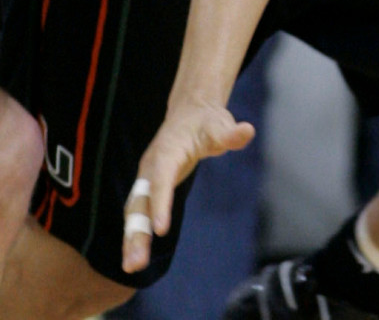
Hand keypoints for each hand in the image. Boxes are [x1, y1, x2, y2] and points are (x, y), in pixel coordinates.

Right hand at [122, 95, 254, 273]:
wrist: (190, 112)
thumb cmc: (207, 121)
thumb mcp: (221, 126)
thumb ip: (231, 134)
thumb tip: (246, 131)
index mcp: (167, 151)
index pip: (161, 180)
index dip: (160, 204)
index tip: (160, 230)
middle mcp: (151, 166)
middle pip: (141, 201)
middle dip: (137, 232)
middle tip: (135, 263)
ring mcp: (146, 177)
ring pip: (135, 210)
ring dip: (132, 239)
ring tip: (132, 266)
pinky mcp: (147, 187)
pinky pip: (137, 213)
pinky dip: (134, 234)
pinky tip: (134, 257)